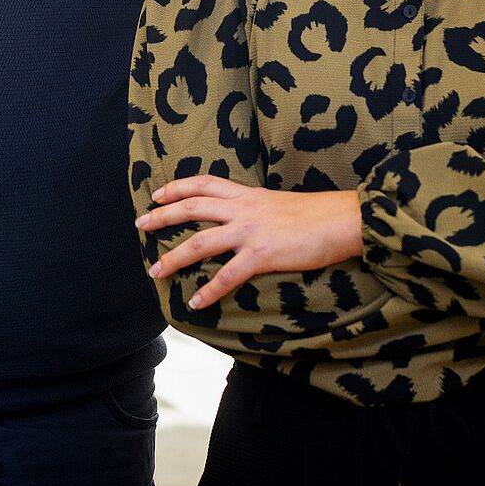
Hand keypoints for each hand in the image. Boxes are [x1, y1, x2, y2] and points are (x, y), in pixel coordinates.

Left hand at [135, 176, 362, 309]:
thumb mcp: (281, 203)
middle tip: (141, 225)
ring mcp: (250, 232)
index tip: (158, 194)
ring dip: (174, 258)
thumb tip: (248, 220)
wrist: (343, 220)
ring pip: (200, 242)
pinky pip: (228, 276)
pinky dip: (209, 290)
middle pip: (192, 208)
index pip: (204, 184)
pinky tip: (195, 302)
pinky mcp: (261, 255)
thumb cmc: (319, 214)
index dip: (178, 187)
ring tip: (156, 271)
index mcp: (248, 195)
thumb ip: (259, 209)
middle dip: (162, 217)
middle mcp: (244, 209)